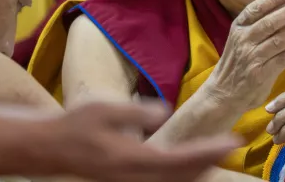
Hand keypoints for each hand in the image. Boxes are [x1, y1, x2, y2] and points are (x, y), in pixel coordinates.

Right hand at [40, 99, 240, 181]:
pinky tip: (192, 164)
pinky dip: (183, 173)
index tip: (232, 140)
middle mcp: (135, 177)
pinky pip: (164, 181)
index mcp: (131, 160)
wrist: (50, 148)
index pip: (180, 159)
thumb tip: (165, 112)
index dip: (209, 151)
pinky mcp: (129, 181)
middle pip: (183, 176)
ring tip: (219, 152)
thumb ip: (136, 112)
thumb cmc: (75, 125)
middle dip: (210, 161)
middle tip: (234, 144)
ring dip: (199, 169)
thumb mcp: (102, 109)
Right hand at [204, 0, 284, 111]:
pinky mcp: (261, 74)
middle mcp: (243, 40)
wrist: (223, 94)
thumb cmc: (238, 63)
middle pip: (270, 23)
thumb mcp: (241, 38)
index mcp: (238, 27)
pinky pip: (284, 58)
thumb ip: (261, 22)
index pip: (256, 8)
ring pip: (279, 39)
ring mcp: (252, 57)